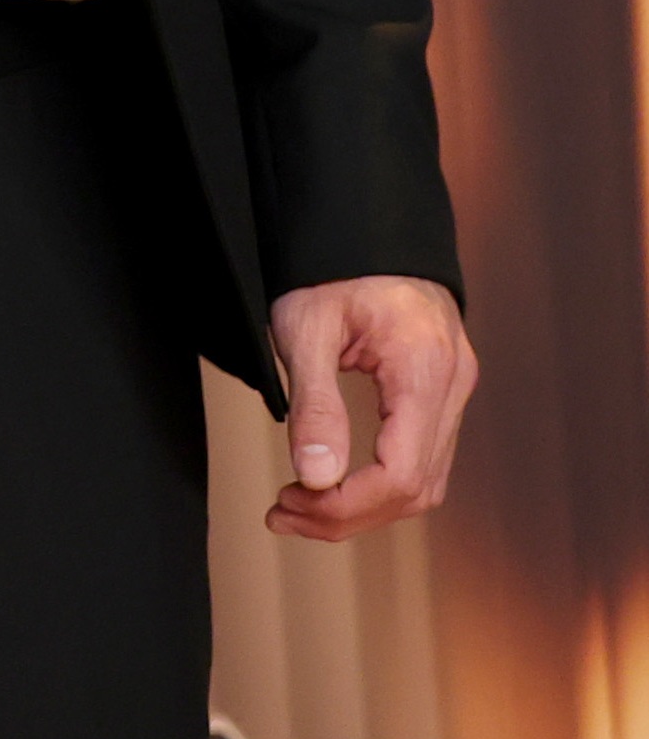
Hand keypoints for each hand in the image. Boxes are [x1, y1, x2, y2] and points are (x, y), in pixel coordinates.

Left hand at [266, 275, 475, 539]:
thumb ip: (314, 404)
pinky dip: (380, 482)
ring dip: (364, 506)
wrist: (368, 224)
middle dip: (349, 514)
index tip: (292, 504)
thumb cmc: (333, 266)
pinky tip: (333, 483)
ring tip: (298, 506)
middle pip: (417, 488)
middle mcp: (453, 386)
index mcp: (424, 369)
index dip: (348, 504)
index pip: (402, 473)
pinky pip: (423, 458)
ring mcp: (455, 391)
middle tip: (283, 514)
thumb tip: (315, 478)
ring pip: (425, 482)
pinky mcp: (442, 392)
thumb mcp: (306, 326)